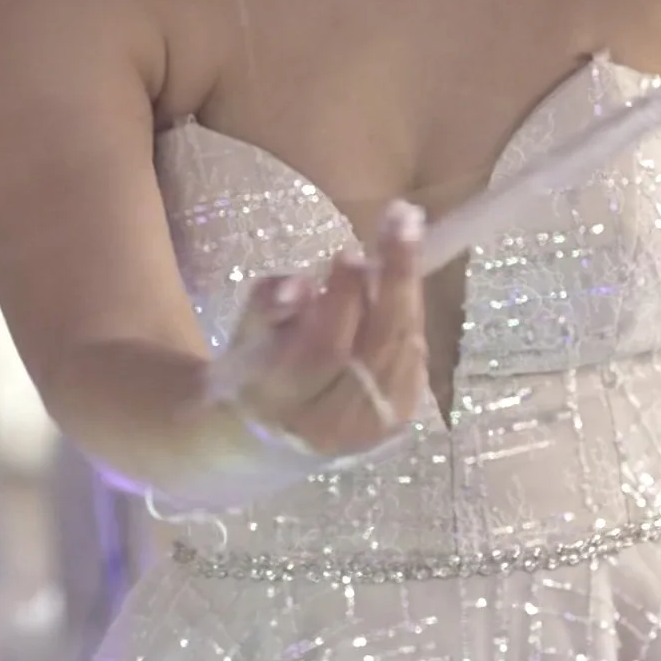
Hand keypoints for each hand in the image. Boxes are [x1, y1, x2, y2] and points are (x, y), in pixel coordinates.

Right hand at [225, 199, 428, 459]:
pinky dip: (411, 317)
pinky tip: (403, 284)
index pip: (326, 348)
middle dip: (396, 279)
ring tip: (403, 238)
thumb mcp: (245, 334)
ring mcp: (372, 429)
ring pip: (404, 349)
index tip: (351, 251)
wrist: (271, 440)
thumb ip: (267, 305)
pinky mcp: (398, 423)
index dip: (344, 299)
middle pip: (379, 346)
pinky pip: (415, 359)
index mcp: (282, 404)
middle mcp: (333, 425)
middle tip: (404, 221)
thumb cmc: (254, 371)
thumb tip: (300, 286)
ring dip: (408, 290)